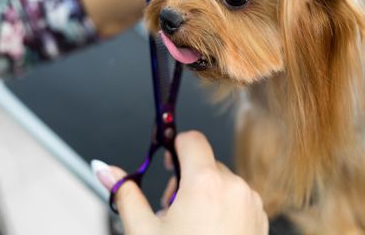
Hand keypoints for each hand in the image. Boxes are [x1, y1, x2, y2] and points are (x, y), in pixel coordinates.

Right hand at [91, 131, 268, 234]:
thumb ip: (124, 192)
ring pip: (223, 181)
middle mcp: (233, 187)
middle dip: (187, 179)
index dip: (175, 146)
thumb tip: (104, 170)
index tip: (168, 164)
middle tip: (173, 209)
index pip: (191, 139)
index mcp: (205, 183)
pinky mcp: (260, 217)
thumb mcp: (144, 231)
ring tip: (193, 226)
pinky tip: (211, 232)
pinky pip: (239, 197)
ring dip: (206, 194)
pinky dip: (225, 206)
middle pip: (206, 163)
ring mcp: (250, 202)